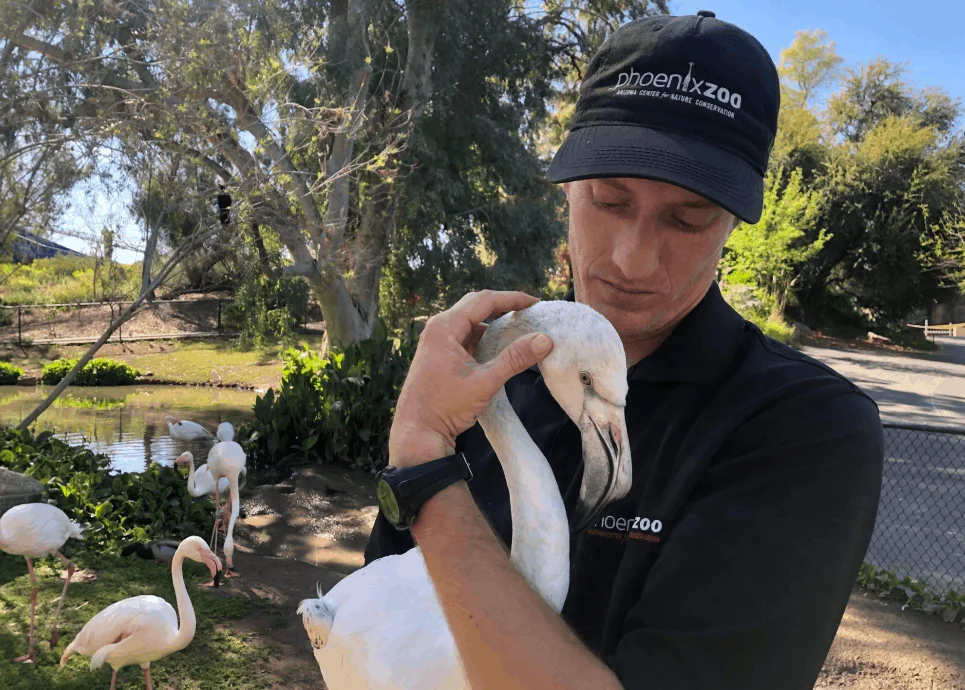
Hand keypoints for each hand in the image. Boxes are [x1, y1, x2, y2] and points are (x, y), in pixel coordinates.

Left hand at [389, 290, 554, 466]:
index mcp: (444, 327)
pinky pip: (466, 337)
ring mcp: (438, 341)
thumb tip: (545, 339)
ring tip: (520, 328)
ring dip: (495, 324)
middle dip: (504, 307)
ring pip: (471, 323)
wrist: (418, 432)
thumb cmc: (446, 406)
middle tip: (530, 312)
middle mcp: (439, 328)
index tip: (535, 303)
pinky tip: (501, 347)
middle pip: (476, 307)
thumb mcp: (484, 382)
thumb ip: (514, 359)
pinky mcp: (441, 355)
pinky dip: (485, 339)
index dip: (511, 299)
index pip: (482, 301)